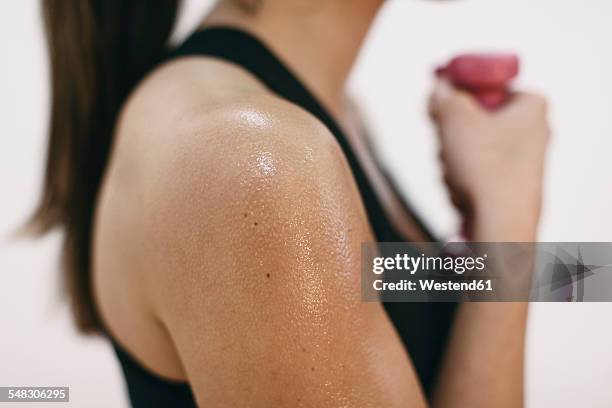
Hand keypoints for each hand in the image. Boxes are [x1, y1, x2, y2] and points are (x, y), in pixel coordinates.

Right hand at [429, 80, 550, 239]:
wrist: (500, 224)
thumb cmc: (486, 168)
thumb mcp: (455, 117)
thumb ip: (444, 94)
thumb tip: (440, 87)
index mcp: (532, 107)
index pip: (492, 83)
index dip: (463, 88)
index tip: (441, 95)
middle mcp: (533, 133)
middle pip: (476, 116)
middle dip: (451, 130)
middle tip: (443, 137)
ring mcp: (521, 163)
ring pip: (469, 146)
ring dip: (450, 156)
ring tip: (453, 171)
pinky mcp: (507, 187)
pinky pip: (473, 171)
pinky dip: (459, 178)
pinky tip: (460, 190)